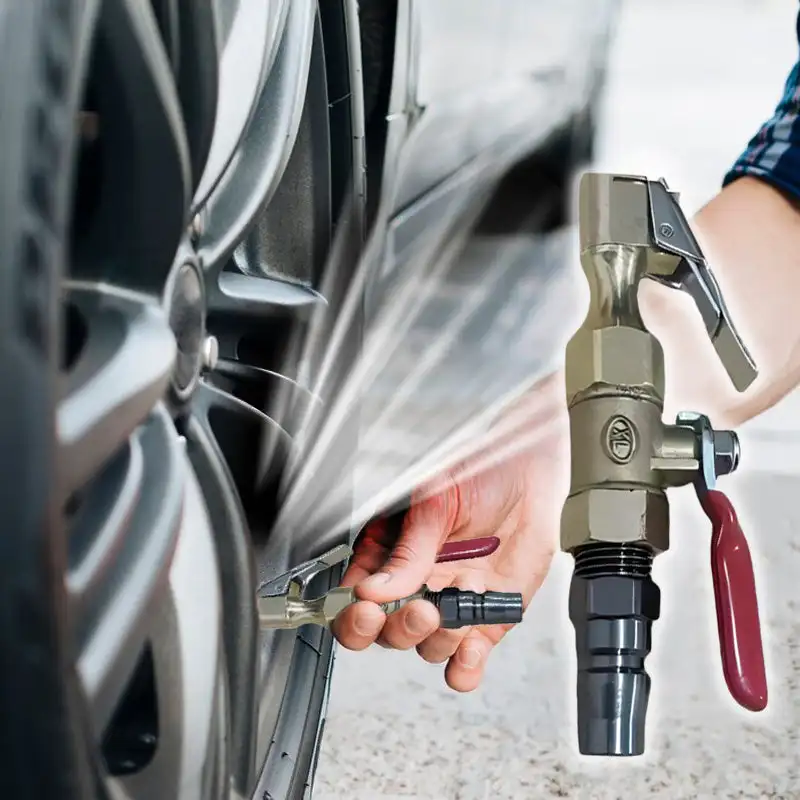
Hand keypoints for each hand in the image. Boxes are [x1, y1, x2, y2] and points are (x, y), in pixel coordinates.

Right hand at [332, 372, 569, 691]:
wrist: (528, 468)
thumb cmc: (475, 471)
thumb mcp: (432, 503)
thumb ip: (407, 551)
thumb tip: (373, 591)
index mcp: (388, 556)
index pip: (354, 602)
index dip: (354, 618)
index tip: (366, 611)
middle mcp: (416, 586)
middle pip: (388, 634)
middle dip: (401, 628)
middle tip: (423, 609)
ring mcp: (451, 604)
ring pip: (427, 648)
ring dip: (442, 634)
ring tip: (468, 590)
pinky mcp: (487, 617)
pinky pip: (467, 660)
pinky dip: (465, 667)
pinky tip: (469, 651)